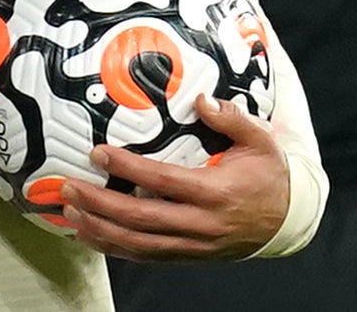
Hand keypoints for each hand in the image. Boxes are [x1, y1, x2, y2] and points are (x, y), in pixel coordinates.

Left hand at [58, 95, 291, 260]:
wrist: (288, 219)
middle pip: (142, 219)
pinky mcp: (189, 256)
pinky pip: (147, 256)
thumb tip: (201, 99)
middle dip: (100, 205)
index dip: (128, 169)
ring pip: (140, 244)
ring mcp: (194, 246)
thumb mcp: (260, 141)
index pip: (164, 182)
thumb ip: (230, 118)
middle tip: (68, 187)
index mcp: (216, 193)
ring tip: (69, 213)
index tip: (99, 153)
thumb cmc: (269, 176)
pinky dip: (116, 248)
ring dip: (101, 230)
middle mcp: (201, 224)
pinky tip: (91, 236)